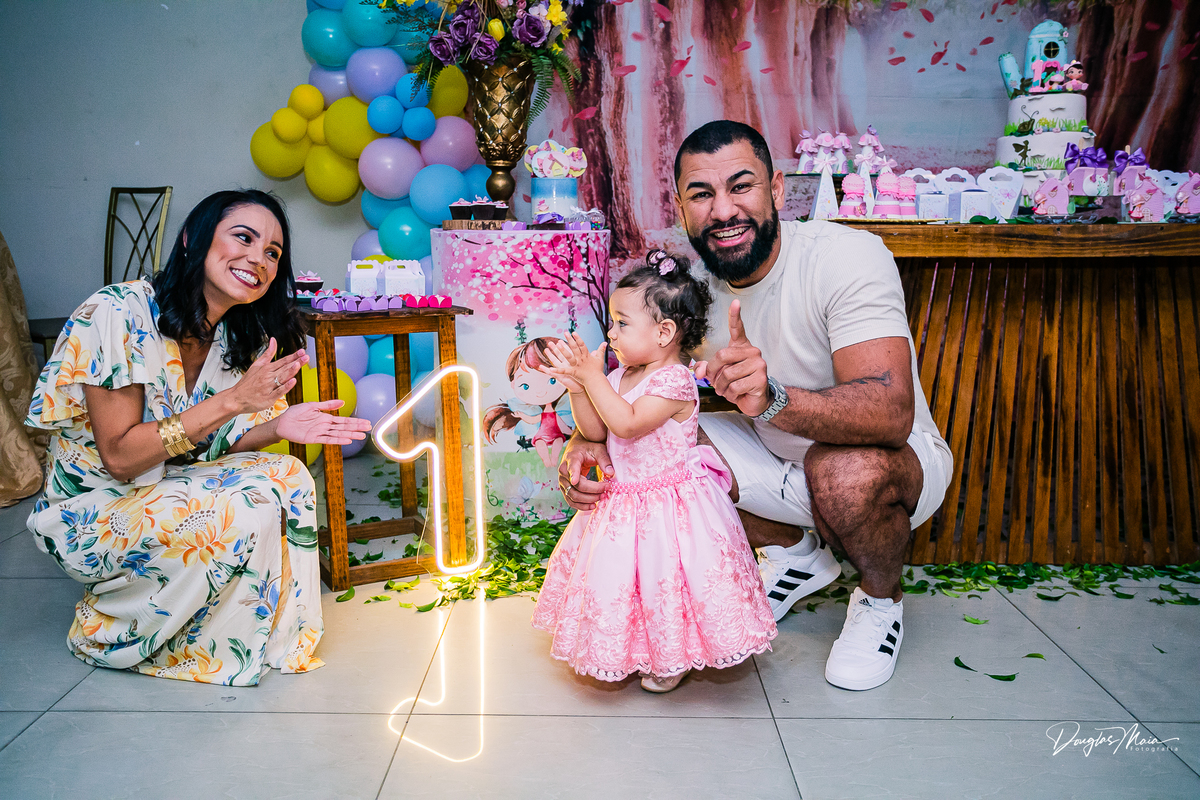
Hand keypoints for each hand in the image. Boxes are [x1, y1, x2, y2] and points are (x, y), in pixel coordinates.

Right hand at [230, 338, 308, 414]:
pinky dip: (286, 386)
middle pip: (285, 368)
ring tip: (298, 364)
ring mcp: (269, 387)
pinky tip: (293, 381)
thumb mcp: (257, 365)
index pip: (283, 361)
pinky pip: (279, 391)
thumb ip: (268, 353)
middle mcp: (268, 377)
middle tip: (305, 356)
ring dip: (290, 371)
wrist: (236, 398)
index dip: (293, 356)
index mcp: (267, 368)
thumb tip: (273, 340)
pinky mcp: (269, 398)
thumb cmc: (247, 383)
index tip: (302, 351)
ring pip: (282, 378)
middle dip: (296, 362)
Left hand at [275, 400, 371, 445]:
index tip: (366, 422)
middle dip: (356, 428)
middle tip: (368, 429)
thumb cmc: (295, 413)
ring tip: (361, 436)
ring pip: (338, 434)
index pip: (344, 420)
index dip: (355, 421)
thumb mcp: (312, 405)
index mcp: (325, 418)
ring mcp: (320, 433)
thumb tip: (343, 402)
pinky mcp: (313, 439)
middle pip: (344, 427)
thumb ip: (328, 405)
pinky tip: (347, 440)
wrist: (282, 422)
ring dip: (350, 435)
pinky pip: (327, 440)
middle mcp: (325, 426)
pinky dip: (337, 440)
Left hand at [544, 333, 606, 388]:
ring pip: (569, 357)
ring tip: (557, 344)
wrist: (596, 381)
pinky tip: (550, 368)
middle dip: (570, 340)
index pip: (582, 345)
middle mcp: (581, 359)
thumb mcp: (600, 359)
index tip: (573, 332)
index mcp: (586, 355)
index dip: (578, 338)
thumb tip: (605, 343)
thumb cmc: (597, 371)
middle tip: (565, 332)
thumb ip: (601, 350)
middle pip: (575, 348)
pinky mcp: (573, 372)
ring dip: (563, 350)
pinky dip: (557, 370)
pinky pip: (564, 371)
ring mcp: (577, 365)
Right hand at [557, 436, 613, 510]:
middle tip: (605, 491)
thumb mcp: (598, 449)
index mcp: (571, 459)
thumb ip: (604, 460)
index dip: (573, 475)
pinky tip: (592, 506)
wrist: (577, 450)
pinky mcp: (565, 489)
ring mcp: (563, 482)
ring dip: (587, 501)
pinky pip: (571, 501)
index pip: (571, 468)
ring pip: (573, 496)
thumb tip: (611, 473)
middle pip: (576, 486)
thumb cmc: (588, 448)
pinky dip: (581, 506)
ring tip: (601, 498)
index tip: (575, 481)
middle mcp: (564, 472)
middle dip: (592, 492)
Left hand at [693, 300, 770, 415]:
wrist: (755, 401)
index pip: (738, 329)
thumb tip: (699, 371)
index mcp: (742, 347)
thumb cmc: (737, 384)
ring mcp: (758, 365)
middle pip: (722, 356)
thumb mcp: (719, 374)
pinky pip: (735, 386)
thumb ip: (707, 369)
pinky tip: (737, 395)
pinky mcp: (760, 379)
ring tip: (728, 390)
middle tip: (716, 382)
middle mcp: (753, 352)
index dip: (735, 316)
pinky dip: (730, 394)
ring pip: (727, 374)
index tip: (735, 302)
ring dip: (722, 387)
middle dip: (714, 373)